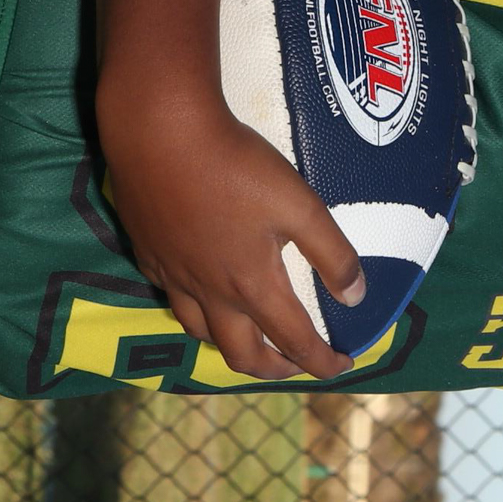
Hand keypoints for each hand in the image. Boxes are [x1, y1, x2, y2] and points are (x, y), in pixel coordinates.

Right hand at [101, 96, 366, 380]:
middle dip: (274, 368)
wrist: (159, 133)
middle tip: (295, 363)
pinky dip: (194, 311)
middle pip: (241, 355)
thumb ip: (332, 253)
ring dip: (230, 345)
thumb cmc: (235, 166)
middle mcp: (210, 292)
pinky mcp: (148, 253)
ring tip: (247, 336)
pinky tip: (199, 292)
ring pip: (200, 333)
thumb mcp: (300, 205)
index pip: (294, 341)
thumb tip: (355, 297)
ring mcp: (173, 275)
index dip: (322, 361)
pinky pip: (171, 299)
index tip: (342, 365)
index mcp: (252, 284)